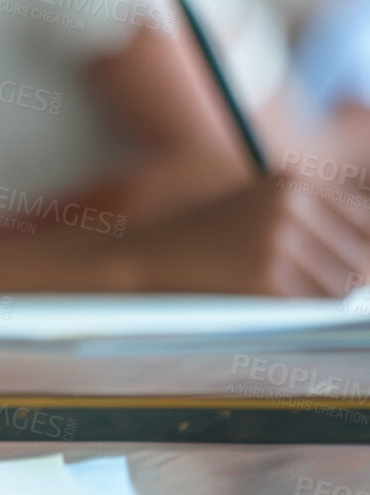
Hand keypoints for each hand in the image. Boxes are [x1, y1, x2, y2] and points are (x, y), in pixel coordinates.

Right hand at [131, 167, 369, 295]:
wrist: (146, 255)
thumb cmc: (206, 239)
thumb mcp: (259, 212)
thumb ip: (313, 225)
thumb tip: (366, 265)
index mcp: (291, 182)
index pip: (366, 219)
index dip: (367, 250)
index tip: (358, 271)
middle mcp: (289, 205)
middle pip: (363, 256)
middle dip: (359, 281)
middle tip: (332, 292)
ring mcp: (278, 240)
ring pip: (344, 287)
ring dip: (330, 301)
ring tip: (295, 297)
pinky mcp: (266, 276)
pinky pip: (313, 306)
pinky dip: (304, 313)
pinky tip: (275, 303)